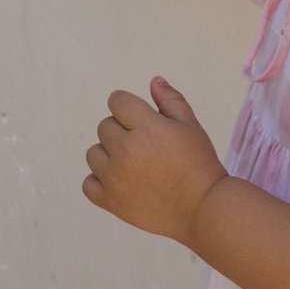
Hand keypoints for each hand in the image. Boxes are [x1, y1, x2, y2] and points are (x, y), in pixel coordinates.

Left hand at [83, 77, 227, 242]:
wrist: (201, 208)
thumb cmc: (199, 163)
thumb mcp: (190, 126)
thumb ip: (170, 100)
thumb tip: (154, 81)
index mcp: (147, 128)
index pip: (117, 101)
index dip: (127, 106)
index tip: (138, 116)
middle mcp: (126, 150)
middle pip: (105, 126)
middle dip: (121, 129)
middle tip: (144, 144)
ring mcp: (115, 177)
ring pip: (93, 153)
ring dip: (109, 154)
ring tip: (132, 163)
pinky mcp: (110, 201)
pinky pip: (88, 183)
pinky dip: (100, 180)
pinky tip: (119, 180)